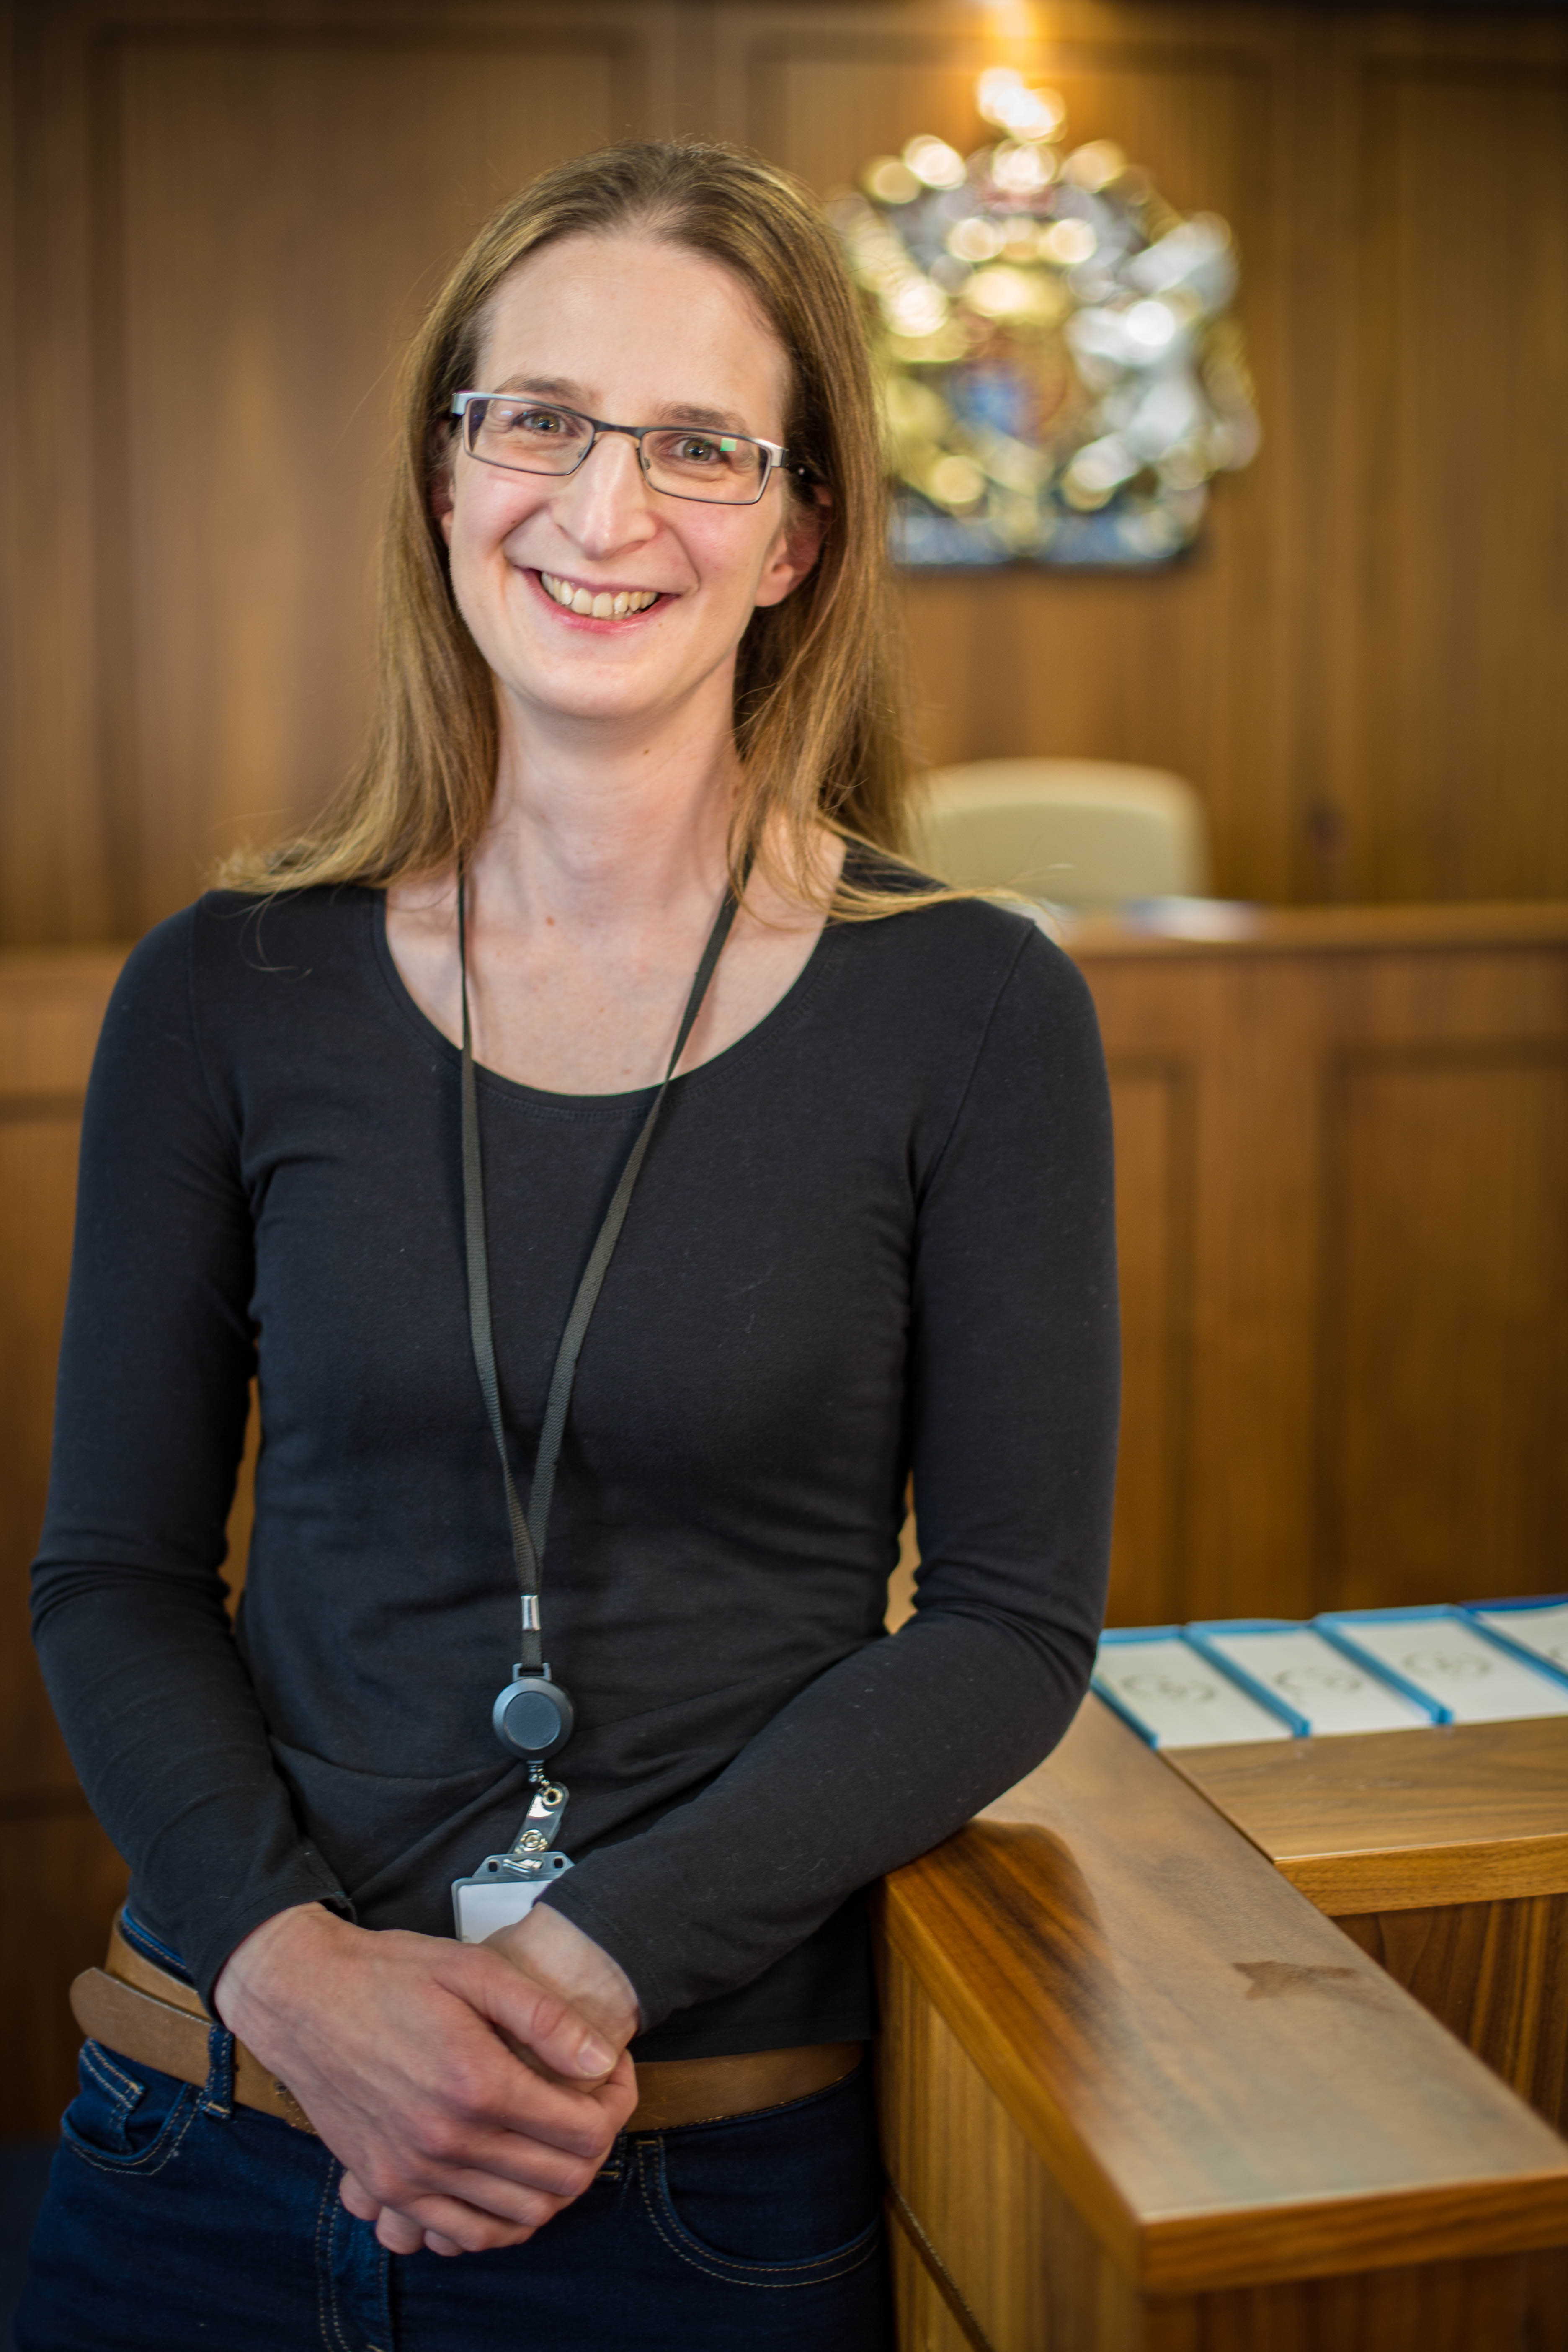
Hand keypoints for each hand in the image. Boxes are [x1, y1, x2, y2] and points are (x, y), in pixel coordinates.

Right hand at [340, 1902, 640, 2255]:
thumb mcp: (475, 1969)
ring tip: (557, 2140)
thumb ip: (545, 2016)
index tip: (613, 2072)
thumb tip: (601, 2059)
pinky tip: (510, 2182)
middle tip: (592, 2104)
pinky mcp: (389, 2186)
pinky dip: (502, 2221)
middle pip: (561, 2180)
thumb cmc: (389, 1975)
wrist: (303, 1998)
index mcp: (476, 2083)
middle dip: (595, 2146)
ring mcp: (414, 2173)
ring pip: (520, 2218)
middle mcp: (447, 2142)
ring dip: (556, 2187)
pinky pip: (463, 2235)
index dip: (617, 2102)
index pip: (583, 2129)